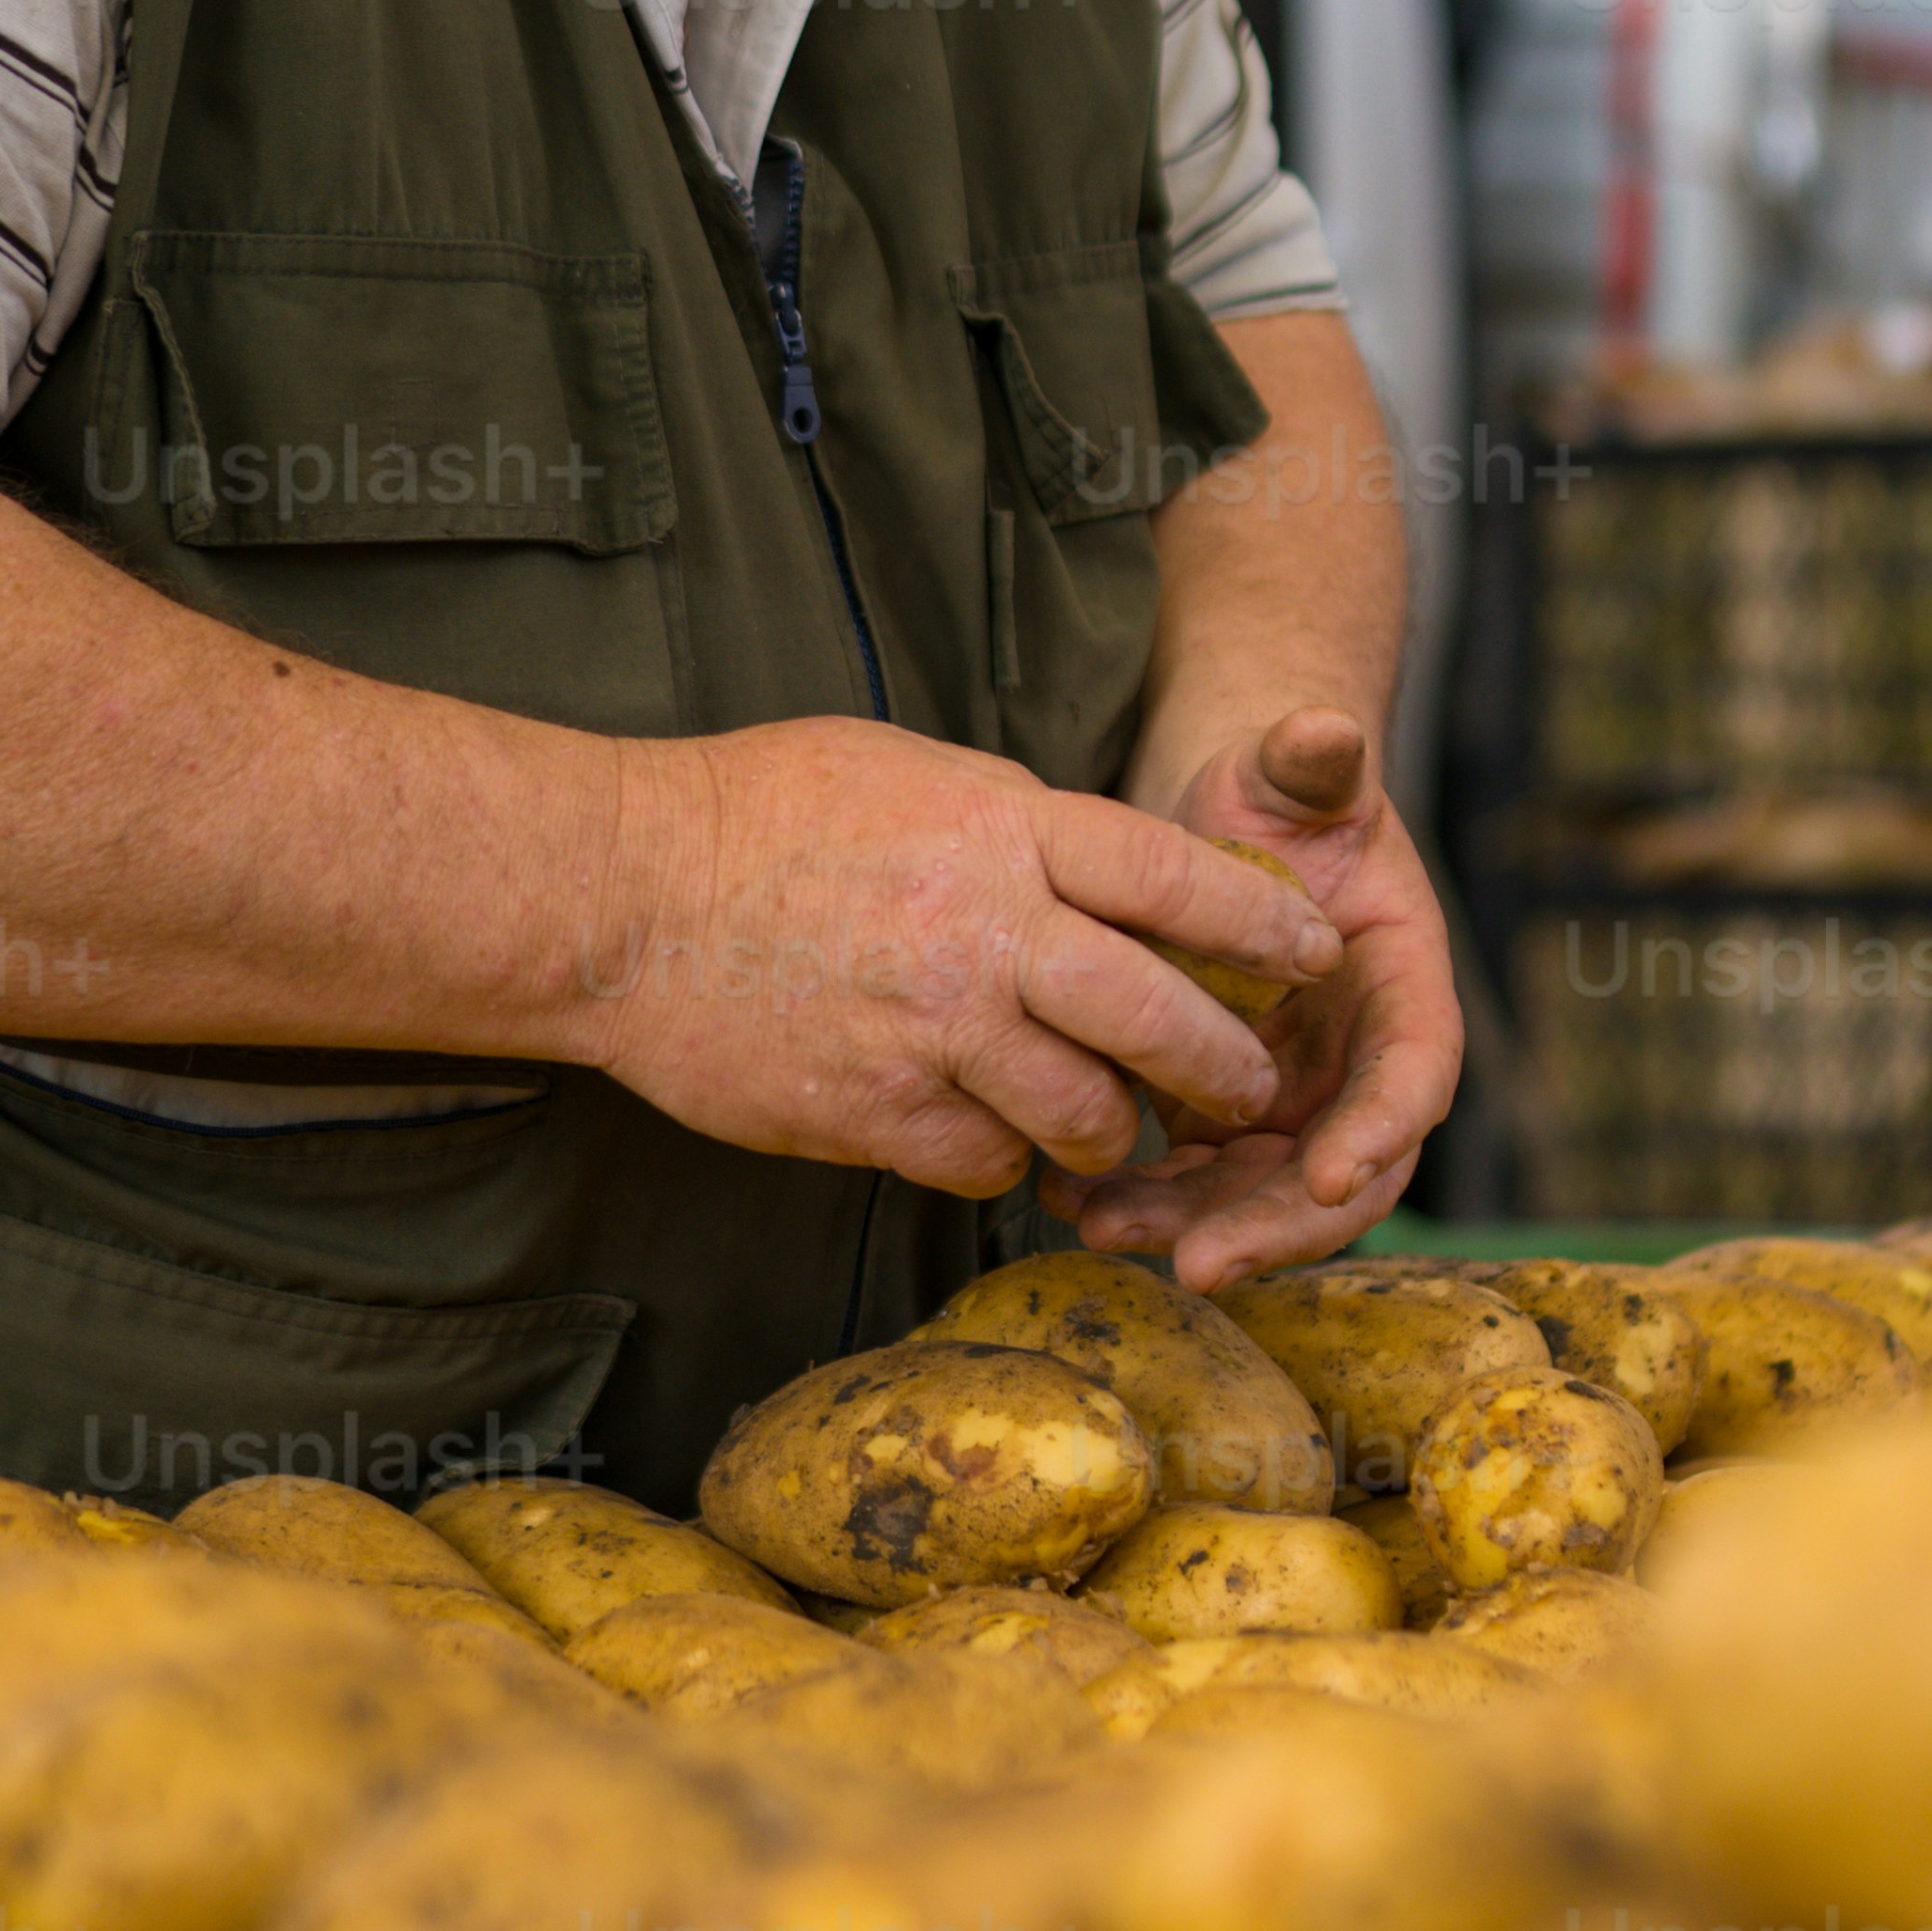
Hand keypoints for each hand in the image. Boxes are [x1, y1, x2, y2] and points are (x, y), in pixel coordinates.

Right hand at [570, 713, 1339, 1194]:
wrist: (618, 894)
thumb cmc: (758, 813)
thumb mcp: (911, 772)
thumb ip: (1017, 824)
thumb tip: (1100, 869)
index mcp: (1002, 828)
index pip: (1173, 878)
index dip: (1260, 924)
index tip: (1314, 955)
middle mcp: (983, 929)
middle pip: (1157, 1017)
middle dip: (1223, 1066)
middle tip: (1245, 1087)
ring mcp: (929, 1027)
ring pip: (1083, 1112)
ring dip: (1110, 1129)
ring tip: (1109, 1129)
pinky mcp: (871, 1110)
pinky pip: (983, 1158)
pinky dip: (1000, 1156)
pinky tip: (984, 1132)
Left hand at [1056, 699, 1462, 1286]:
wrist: (1225, 825)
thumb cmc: (1275, 792)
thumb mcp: (1290, 771)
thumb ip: (1313, 762)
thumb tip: (1327, 728)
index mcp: (1402, 986)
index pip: (1415, 1076)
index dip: (1381, 1132)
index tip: (1331, 1176)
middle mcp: (1357, 1063)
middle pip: (1343, 1173)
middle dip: (1275, 1225)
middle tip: (1200, 1262)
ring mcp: (1291, 1101)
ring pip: (1259, 1196)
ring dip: (1192, 1226)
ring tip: (1103, 1226)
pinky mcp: (1223, 1119)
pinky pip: (1194, 1184)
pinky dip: (1142, 1200)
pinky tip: (1068, 1198)